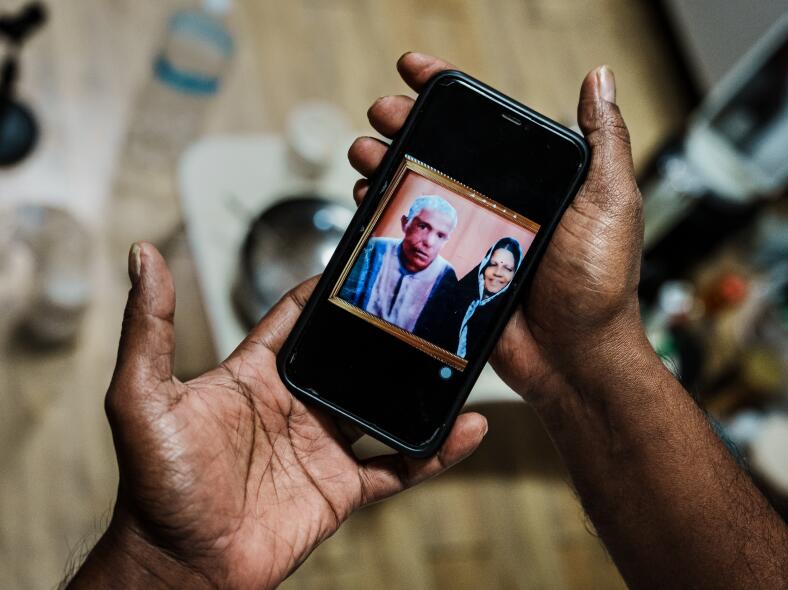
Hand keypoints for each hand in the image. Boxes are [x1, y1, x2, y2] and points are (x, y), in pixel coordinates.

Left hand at [70, 243, 486, 588]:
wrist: (182, 566)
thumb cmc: (155, 485)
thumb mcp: (143, 397)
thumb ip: (149, 326)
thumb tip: (144, 255)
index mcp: (256, 374)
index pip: (299, 318)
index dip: (328, 289)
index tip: (365, 262)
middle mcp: (295, 404)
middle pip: (353, 358)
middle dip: (387, 332)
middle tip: (427, 303)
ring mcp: (323, 445)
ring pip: (384, 407)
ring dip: (419, 387)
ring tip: (457, 359)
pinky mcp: (343, 487)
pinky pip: (400, 465)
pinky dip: (436, 451)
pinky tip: (468, 430)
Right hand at [348, 52, 650, 410]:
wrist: (573, 358)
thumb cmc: (598, 284)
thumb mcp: (610, 203)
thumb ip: (603, 142)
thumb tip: (600, 78)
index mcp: (533, 183)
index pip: (485, 126)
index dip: (447, 93)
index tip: (414, 70)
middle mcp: (500, 203)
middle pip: (441, 152)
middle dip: (404, 124)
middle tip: (380, 113)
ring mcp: (473, 236)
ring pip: (420, 190)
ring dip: (387, 164)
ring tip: (365, 153)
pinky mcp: (452, 270)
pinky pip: (414, 235)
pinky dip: (389, 215)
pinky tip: (372, 201)